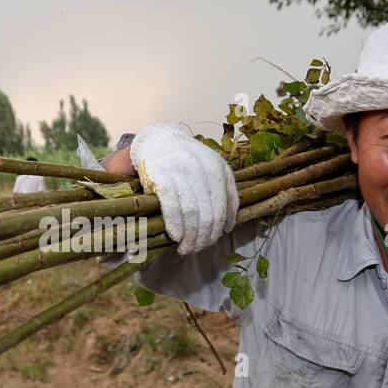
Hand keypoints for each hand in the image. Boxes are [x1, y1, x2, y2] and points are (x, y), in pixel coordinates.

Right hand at [130, 123, 238, 253]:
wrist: (159, 139)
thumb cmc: (186, 160)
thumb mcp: (212, 169)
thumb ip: (225, 192)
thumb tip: (229, 225)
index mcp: (219, 169)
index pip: (225, 208)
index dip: (219, 230)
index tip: (211, 241)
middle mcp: (203, 170)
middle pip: (209, 215)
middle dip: (204, 238)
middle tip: (196, 249)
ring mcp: (182, 173)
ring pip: (193, 214)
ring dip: (190, 237)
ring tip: (185, 248)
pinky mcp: (161, 177)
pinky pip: (172, 207)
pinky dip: (176, 225)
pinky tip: (175, 236)